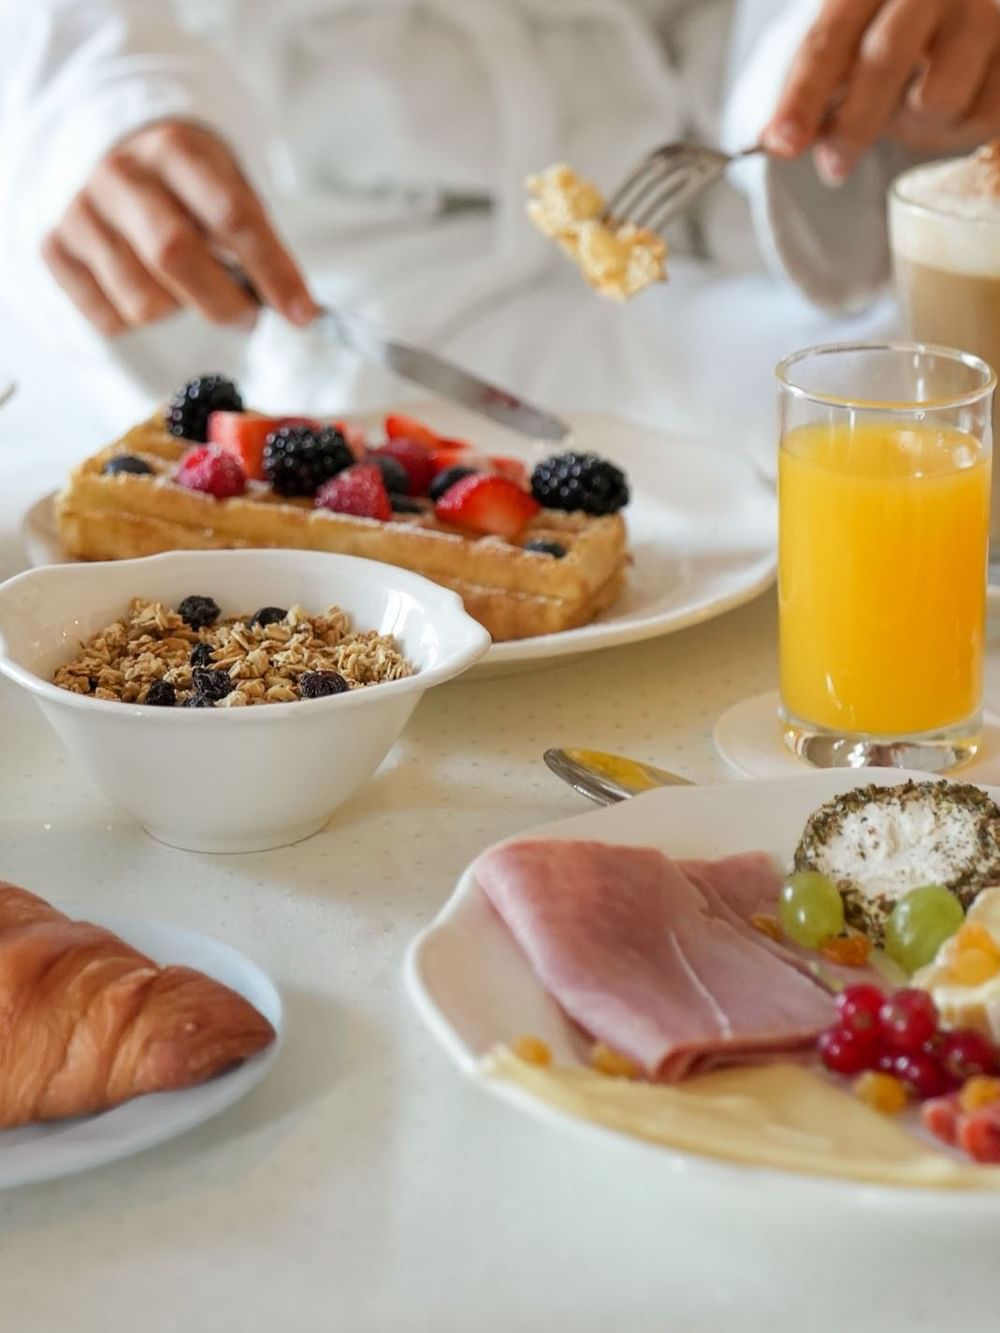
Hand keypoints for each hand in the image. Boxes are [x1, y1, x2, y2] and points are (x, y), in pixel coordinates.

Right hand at [42, 119, 318, 336]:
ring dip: (179, 313)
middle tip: (247, 317)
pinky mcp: (54, 249)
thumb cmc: (185, 187)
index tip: (301, 313)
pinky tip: (149, 293)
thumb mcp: (226, 185)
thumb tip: (295, 309)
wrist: (107, 155)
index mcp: (175, 149)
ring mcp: (80, 212)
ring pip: (142, 301)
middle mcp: (120, 174)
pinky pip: (108, 318)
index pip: (232, 216)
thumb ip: (255, 237)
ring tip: (190, 295)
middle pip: (176, 256)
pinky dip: (139, 322)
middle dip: (224, 303)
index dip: (272, 271)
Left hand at [762, 0, 999, 182]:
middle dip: (853, 127)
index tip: (782, 144)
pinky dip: (957, 130)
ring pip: (937, 97)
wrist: (961, 8)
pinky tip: (953, 104)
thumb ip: (813, 88)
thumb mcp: (847, 44)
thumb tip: (781, 142)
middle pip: (885, 60)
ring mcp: (986, 9)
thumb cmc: (891, 28)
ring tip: (912, 110)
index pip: (829, 38)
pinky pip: (983, 116)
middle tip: (833, 169)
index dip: (802, 97)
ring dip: (914, 127)